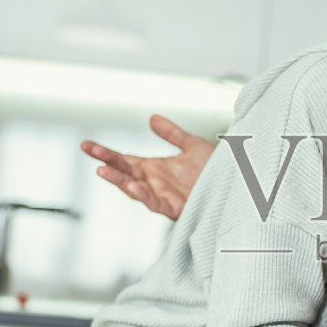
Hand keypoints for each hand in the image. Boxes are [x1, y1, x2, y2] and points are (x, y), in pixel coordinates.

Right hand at [81, 115, 212, 220]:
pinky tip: (133, 186)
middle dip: (108, 164)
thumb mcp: (192, 146)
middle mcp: (156, 184)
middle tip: (92, 154)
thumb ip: (172, 133)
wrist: (240, 185)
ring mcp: (165, 197)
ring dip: (119, 181)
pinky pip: (157, 204)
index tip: (86, 145)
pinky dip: (144, 196)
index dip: (105, 153)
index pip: (124, 160)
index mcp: (155, 169)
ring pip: (136, 191)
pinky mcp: (177, 208)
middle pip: (125, 173)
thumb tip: (152, 118)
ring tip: (103, 171)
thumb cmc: (217, 170)